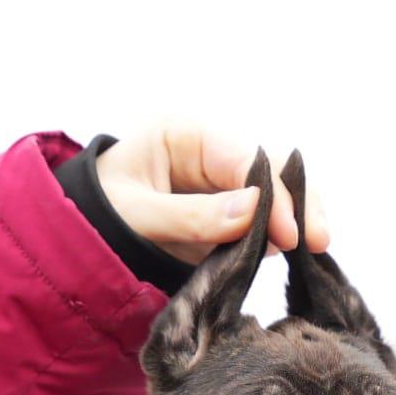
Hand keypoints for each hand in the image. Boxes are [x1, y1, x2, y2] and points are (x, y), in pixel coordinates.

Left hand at [95, 117, 329, 264]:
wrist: (75, 237)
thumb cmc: (96, 215)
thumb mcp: (135, 216)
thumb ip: (190, 217)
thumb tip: (250, 213)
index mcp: (186, 137)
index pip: (243, 158)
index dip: (272, 194)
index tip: (289, 233)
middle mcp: (211, 157)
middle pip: (270, 172)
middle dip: (298, 204)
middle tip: (320, 241)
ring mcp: (223, 188)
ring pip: (276, 197)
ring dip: (298, 220)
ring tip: (318, 250)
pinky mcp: (227, 220)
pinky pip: (263, 226)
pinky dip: (282, 240)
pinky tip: (300, 258)